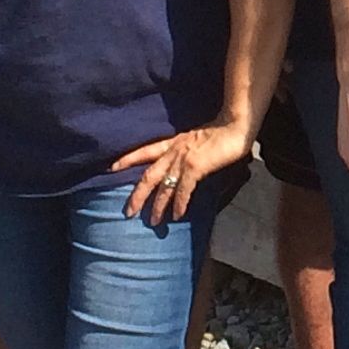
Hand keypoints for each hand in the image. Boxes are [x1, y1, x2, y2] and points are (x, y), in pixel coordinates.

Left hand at [113, 115, 251, 225]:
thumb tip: (183, 164)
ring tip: (153, 222)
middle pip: (147, 176)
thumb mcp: (197, 139)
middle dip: (137, 195)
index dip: (127, 159)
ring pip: (163, 187)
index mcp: (173, 142)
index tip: (112, 168)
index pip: (144, 151)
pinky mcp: (195, 167)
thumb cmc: (222, 132)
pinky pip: (182, 190)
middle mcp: (174, 151)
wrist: (236, 125)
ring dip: (157, 207)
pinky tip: (177, 215)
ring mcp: (183, 159)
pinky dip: (178, 204)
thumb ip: (187, 150)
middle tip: (127, 212)